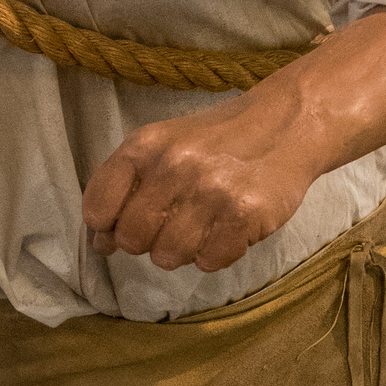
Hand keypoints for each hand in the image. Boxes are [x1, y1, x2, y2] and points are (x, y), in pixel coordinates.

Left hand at [84, 86, 321, 274]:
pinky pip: (210, 261)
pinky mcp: (245, 214)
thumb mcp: (163, 145)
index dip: (107, 226)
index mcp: (145, 146)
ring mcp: (211, 191)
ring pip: (168, 256)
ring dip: (183, 250)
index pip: (97, 208)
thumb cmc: (217, 141)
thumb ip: (124, 187)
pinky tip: (227, 229)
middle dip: (148, 241)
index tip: (125, 222)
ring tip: (203, 225)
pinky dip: (216, 253)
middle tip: (173, 222)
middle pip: (131, 240)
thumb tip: (99, 242)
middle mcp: (174, 166)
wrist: (287, 124)